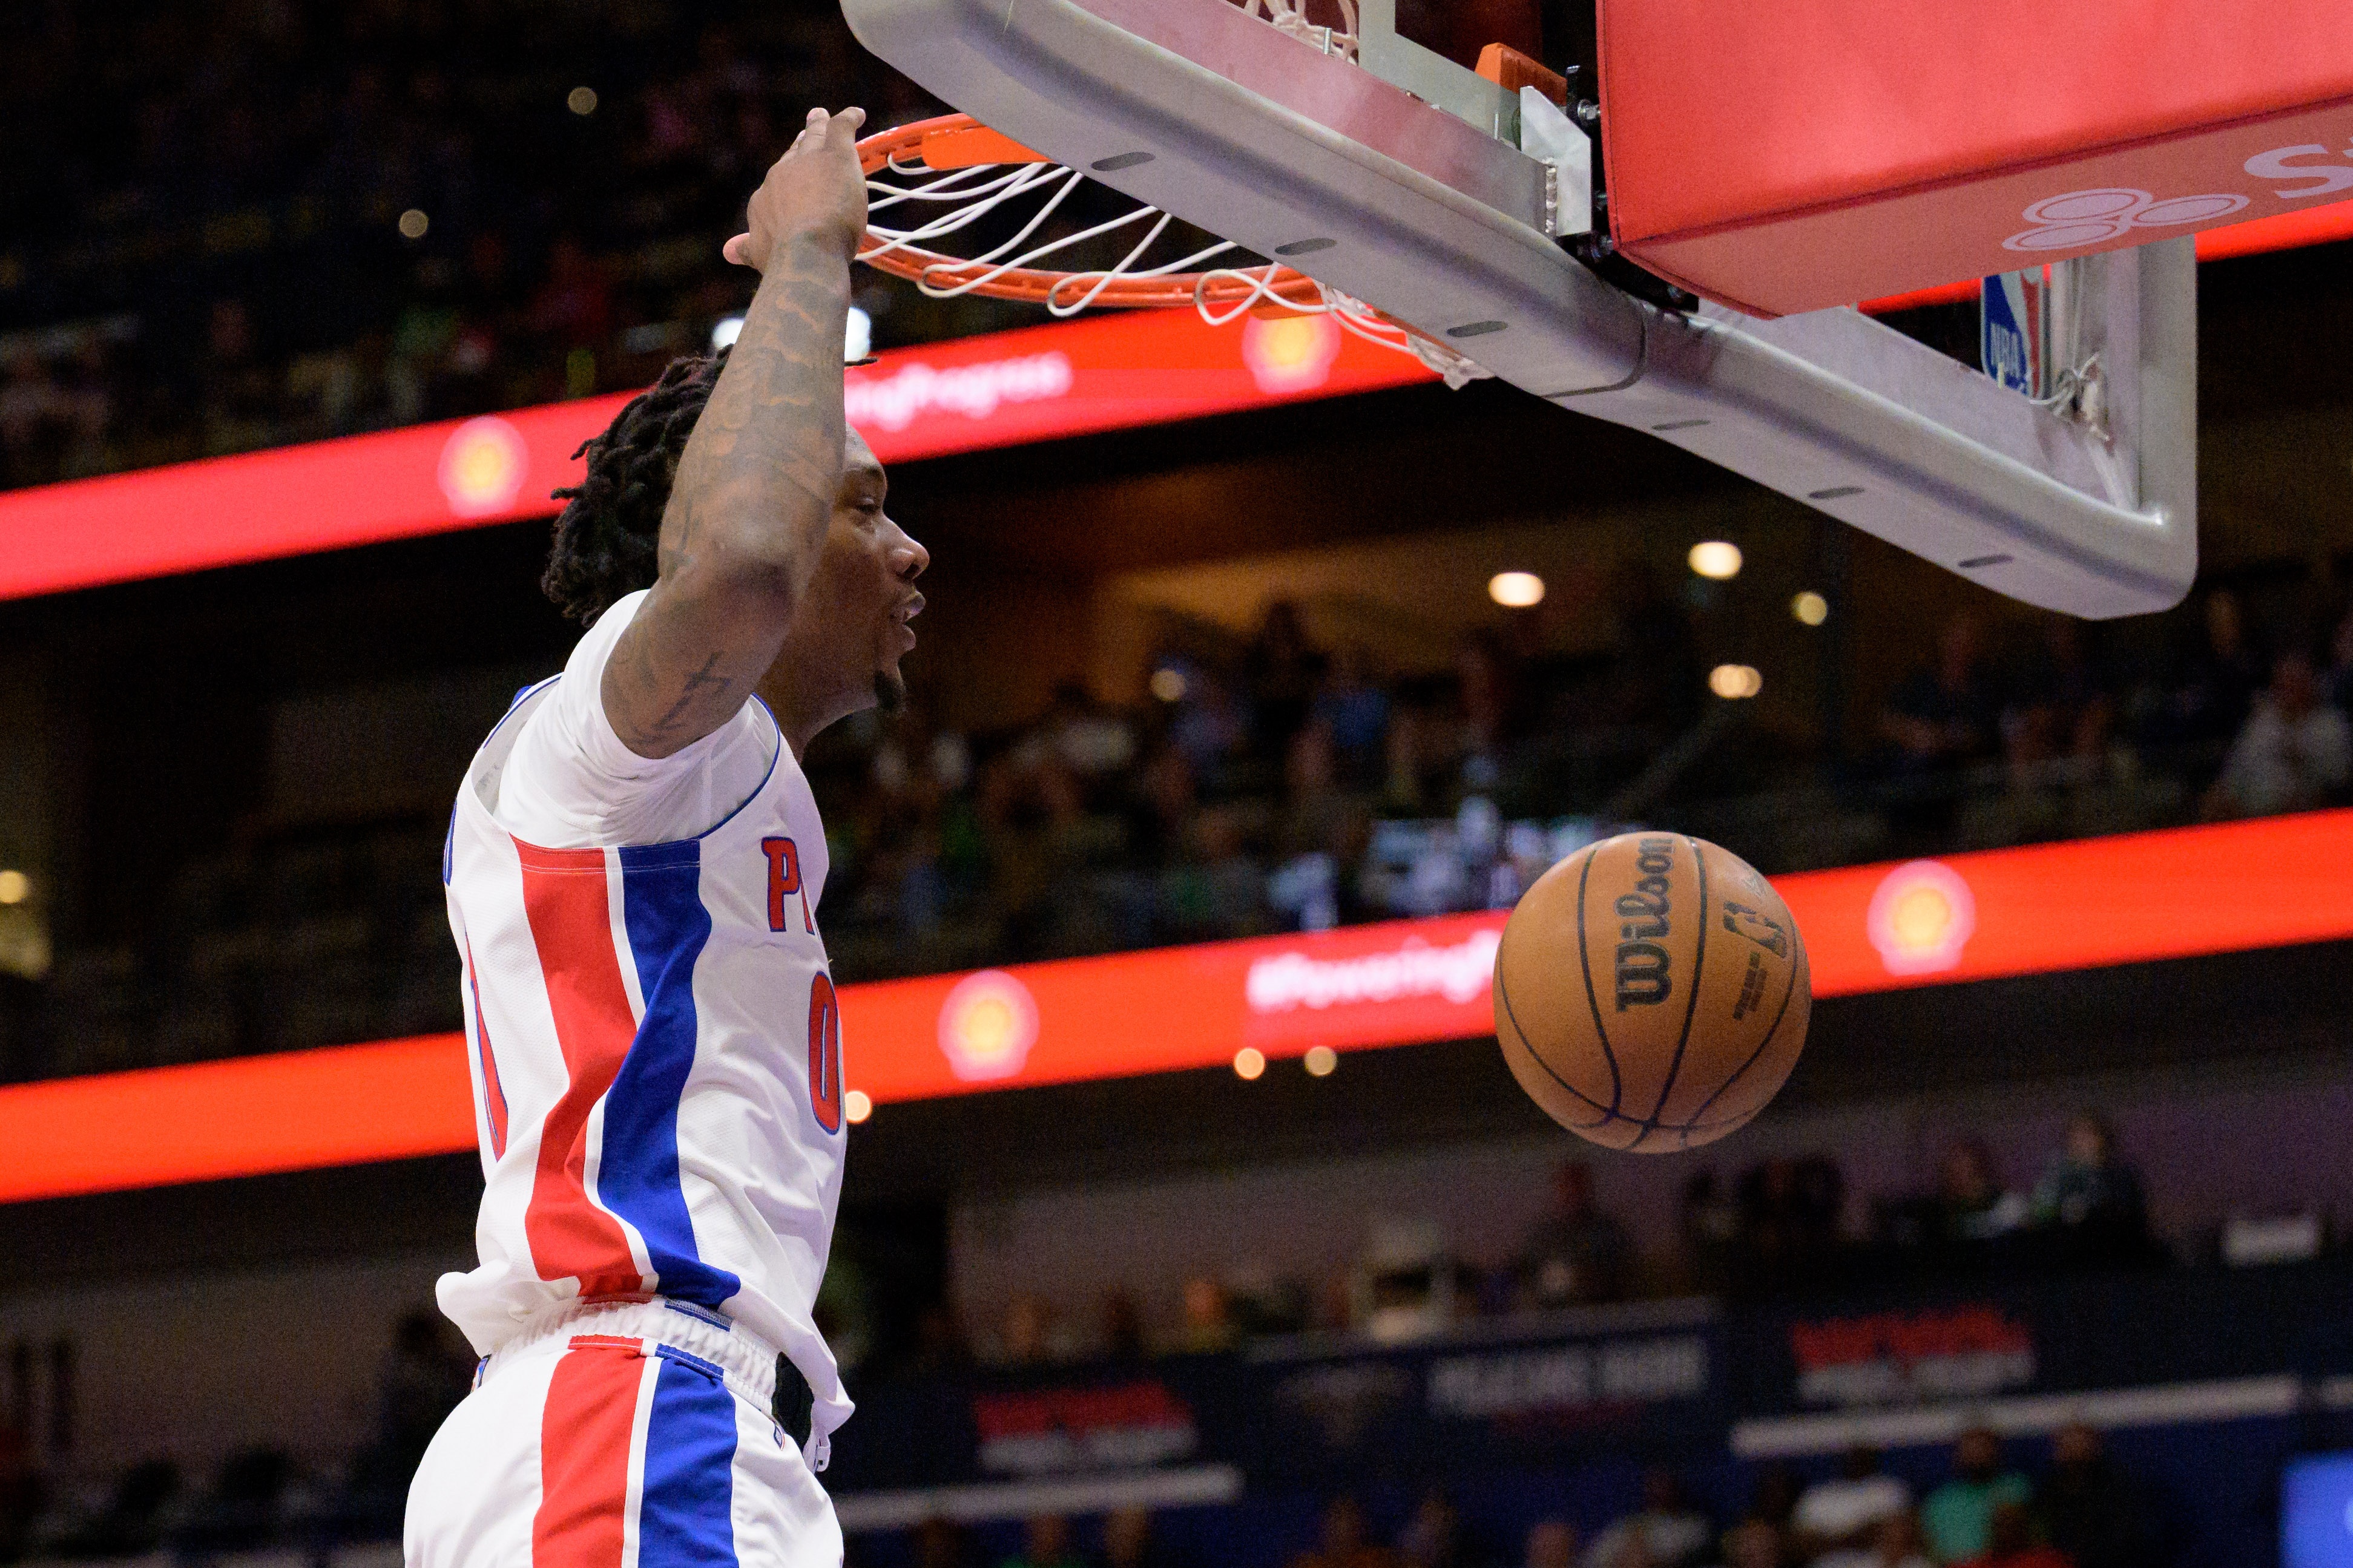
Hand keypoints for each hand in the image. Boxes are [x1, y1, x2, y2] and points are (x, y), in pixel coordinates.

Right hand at [723, 106, 867, 270]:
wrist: (804, 251)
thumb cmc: (784, 259)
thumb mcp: (760, 254)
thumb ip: (747, 249)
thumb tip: (727, 252)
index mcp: (766, 198)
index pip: (779, 183)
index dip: (787, 178)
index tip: (791, 177)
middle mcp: (782, 174)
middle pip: (794, 154)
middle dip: (800, 144)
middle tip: (806, 132)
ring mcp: (808, 161)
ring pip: (815, 137)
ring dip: (819, 126)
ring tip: (823, 116)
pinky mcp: (834, 155)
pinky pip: (841, 128)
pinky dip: (849, 119)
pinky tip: (857, 114)